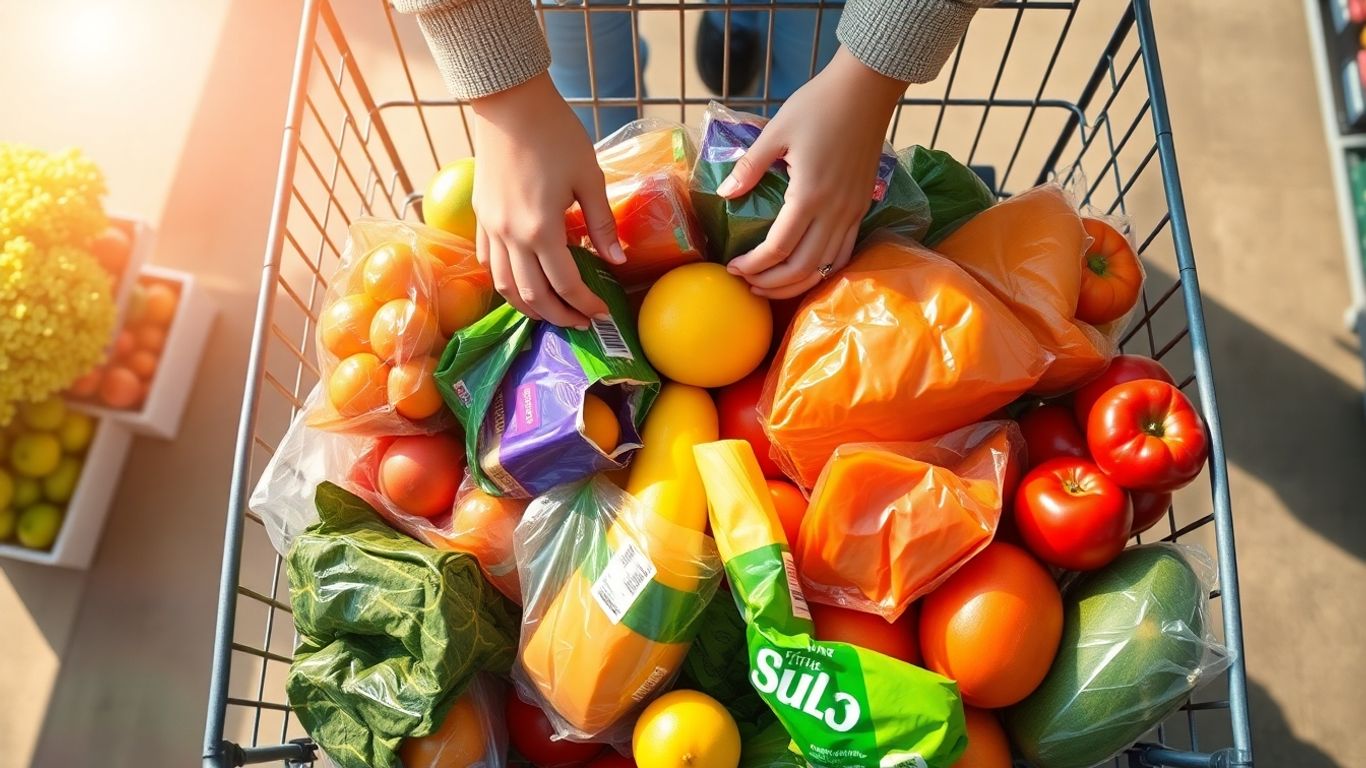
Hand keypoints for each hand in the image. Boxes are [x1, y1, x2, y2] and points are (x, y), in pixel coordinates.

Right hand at [470, 73, 624, 327]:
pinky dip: (504, 280)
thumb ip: (602, 224)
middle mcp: (510, 236)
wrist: (511, 103)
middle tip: (580, 322)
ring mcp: (491, 227)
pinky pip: (488, 261)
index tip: (603, 313)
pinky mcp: (481, 215)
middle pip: (531, 295)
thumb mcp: (589, 178)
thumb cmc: (555, 135)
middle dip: (558, 315)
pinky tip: (520, 281)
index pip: (565, 284)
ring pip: (503, 285)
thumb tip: (617, 260)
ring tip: (550, 310)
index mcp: (541, 229)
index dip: (585, 304)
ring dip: (527, 305)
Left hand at [718, 48, 906, 298]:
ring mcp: (853, 212)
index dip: (753, 265)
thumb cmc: (818, 105)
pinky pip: (845, 251)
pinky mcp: (862, 207)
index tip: (733, 268)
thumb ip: (750, 167)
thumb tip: (724, 194)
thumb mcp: (776, 131)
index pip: (779, 248)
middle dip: (772, 283)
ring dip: (798, 283)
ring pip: (827, 266)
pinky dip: (824, 269)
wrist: (866, 90)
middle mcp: (835, 211)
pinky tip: (806, 270)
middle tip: (747, 284)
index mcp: (809, 194)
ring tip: (771, 284)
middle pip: (804, 267)